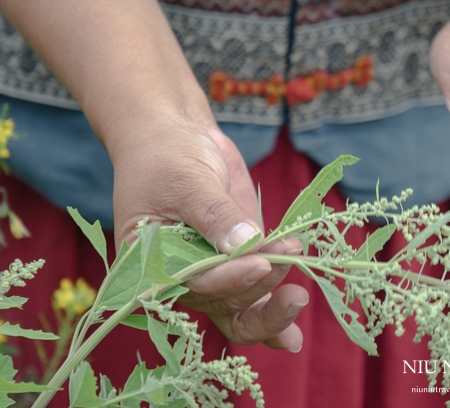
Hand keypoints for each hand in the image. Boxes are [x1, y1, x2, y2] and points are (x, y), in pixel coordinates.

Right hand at [110, 116, 307, 350]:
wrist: (177, 137)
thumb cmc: (168, 157)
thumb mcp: (188, 182)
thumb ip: (215, 215)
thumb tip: (247, 245)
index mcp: (153, 264)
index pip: (194, 284)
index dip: (228, 279)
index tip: (259, 263)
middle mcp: (182, 277)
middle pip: (221, 303)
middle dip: (256, 287)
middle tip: (285, 261)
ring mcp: (213, 272)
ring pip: (240, 308)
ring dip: (271, 298)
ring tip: (296, 270)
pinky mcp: (237, 261)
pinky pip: (254, 293)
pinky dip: (274, 302)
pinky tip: (293, 313)